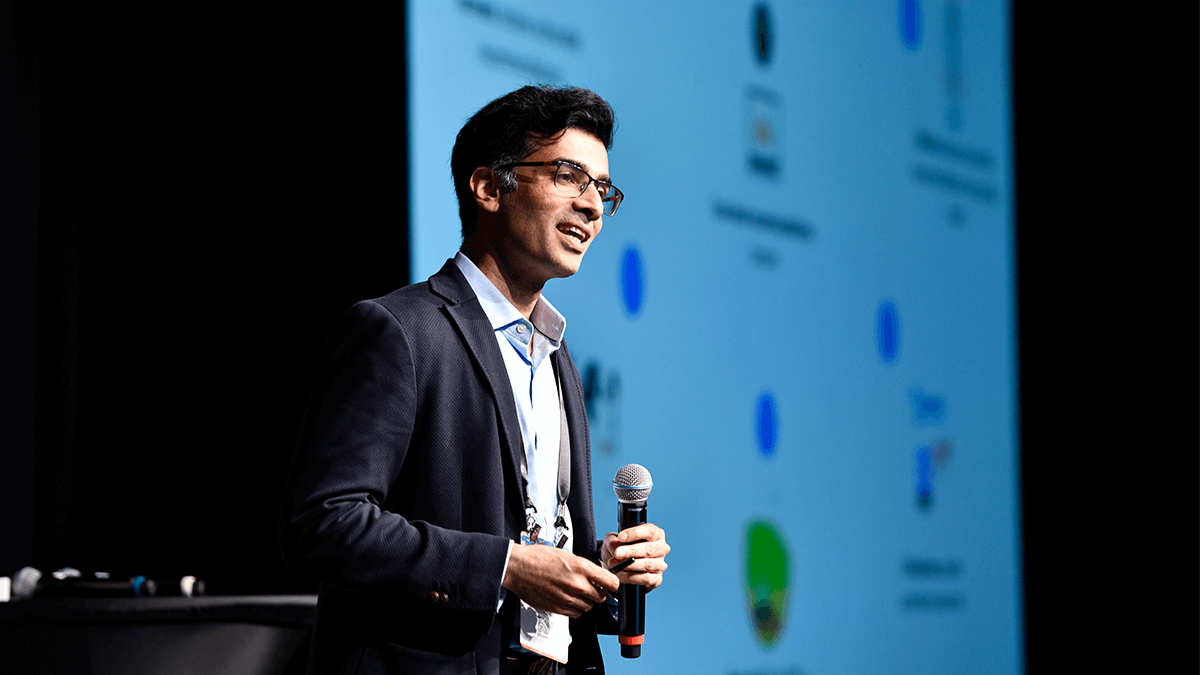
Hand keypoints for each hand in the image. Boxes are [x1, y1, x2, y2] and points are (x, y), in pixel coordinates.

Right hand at [502, 544, 619, 617]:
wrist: (517, 568)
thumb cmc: (538, 557)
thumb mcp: (566, 554)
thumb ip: (583, 567)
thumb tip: (597, 575)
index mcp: (581, 567)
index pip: (611, 582)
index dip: (613, 583)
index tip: (611, 583)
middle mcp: (576, 585)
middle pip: (601, 597)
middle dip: (598, 592)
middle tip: (590, 586)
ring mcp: (567, 598)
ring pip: (589, 607)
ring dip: (585, 601)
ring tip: (574, 591)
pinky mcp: (558, 608)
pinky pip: (576, 614)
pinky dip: (575, 608)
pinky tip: (567, 598)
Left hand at [601, 523, 669, 590]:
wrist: (620, 567)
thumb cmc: (620, 549)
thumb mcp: (613, 540)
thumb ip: (613, 540)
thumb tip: (615, 547)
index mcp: (655, 534)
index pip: (649, 530)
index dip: (635, 533)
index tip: (620, 537)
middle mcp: (661, 548)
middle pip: (649, 548)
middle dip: (631, 551)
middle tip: (617, 553)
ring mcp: (661, 564)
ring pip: (648, 564)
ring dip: (630, 565)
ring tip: (615, 564)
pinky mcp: (657, 579)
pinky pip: (646, 578)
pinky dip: (632, 577)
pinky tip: (621, 575)